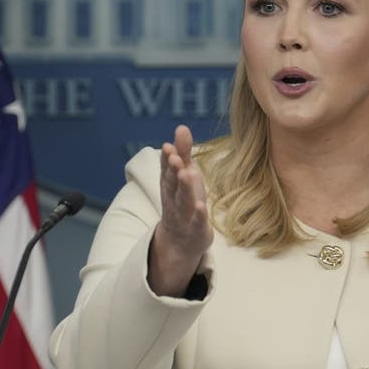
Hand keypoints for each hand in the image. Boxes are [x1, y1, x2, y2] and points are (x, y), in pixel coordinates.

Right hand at [148, 125, 212, 296]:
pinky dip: (198, 215)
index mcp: (171, 185)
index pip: (167, 170)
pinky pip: (196, 222)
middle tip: (175, 157)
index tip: (169, 147)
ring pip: (183, 201)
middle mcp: (174, 199)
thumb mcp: (184, 176)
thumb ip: (183, 153)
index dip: (167, 159)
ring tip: (188, 174)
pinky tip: (201, 206)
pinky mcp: (196, 230)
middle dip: (173, 171)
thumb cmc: (184, 202)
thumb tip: (182, 127)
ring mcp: (184, 215)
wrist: (180, 242)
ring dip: (185, 188)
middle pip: (173, 184)